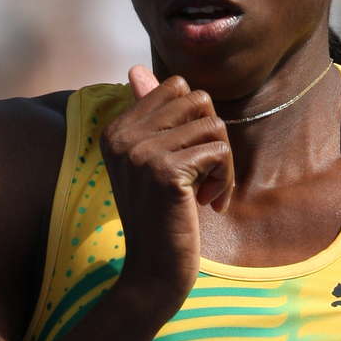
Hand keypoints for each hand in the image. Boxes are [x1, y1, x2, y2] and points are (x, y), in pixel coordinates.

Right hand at [101, 66, 234, 316]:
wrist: (153, 272)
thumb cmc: (160, 218)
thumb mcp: (152, 163)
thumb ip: (149, 116)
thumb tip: (136, 69)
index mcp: (115, 129)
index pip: (175, 87)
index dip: (196, 122)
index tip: (191, 160)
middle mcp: (122, 136)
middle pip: (198, 100)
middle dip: (213, 137)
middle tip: (206, 175)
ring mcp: (141, 153)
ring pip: (213, 125)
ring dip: (223, 163)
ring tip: (208, 193)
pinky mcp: (166, 172)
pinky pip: (219, 151)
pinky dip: (225, 179)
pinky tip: (210, 204)